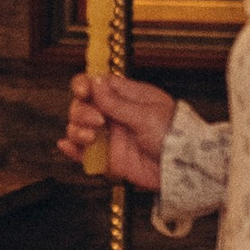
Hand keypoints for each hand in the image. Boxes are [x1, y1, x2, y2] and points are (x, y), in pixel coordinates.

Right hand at [57, 71, 175, 187]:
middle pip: (82, 106)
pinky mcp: (108, 158)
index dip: (84, 86)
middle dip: (81, 112)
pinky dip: (72, 150)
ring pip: (79, 128)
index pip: (96, 84)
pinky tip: (67, 146)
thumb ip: (116, 102)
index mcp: (127, 97)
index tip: (83, 92)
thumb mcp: (146, 114)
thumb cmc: (175, 136)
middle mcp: (115, 115)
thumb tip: (95, 81)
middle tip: (97, 122)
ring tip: (91, 138)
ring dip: (77, 130)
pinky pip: (83, 154)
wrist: (182, 168)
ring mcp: (110, 137)